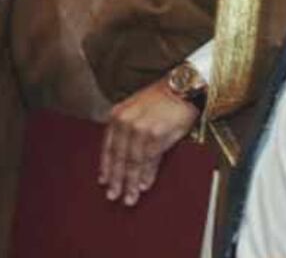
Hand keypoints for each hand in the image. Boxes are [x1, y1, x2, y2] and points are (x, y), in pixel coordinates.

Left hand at [99, 77, 199, 205]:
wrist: (182, 87)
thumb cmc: (161, 98)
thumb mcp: (135, 108)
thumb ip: (126, 127)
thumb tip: (123, 155)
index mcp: (117, 114)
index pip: (108, 146)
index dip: (106, 167)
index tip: (103, 182)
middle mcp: (126, 121)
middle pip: (118, 157)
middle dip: (116, 180)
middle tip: (113, 196)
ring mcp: (140, 128)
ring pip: (133, 162)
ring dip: (131, 182)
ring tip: (130, 198)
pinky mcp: (157, 134)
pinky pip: (149, 160)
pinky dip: (147, 175)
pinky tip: (144, 186)